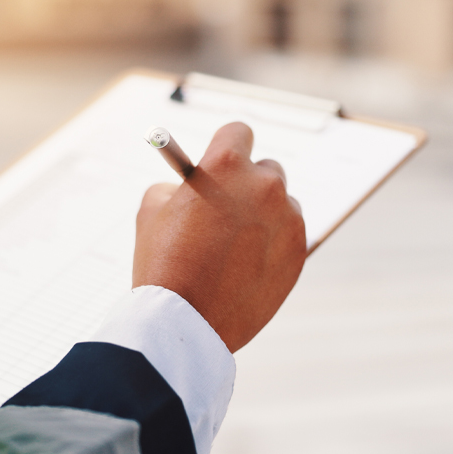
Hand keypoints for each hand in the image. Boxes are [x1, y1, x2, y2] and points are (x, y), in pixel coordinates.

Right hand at [133, 122, 306, 352]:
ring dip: (264, 215)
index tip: (221, 161)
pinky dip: (273, 244)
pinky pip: (290, 236)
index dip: (225, 147)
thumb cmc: (163, 263)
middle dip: (248, 183)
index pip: (238, 132)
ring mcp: (287, 219)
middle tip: (229, 207)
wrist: (186, 321)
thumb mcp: (152, 210)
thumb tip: (189, 187)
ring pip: (281, 204)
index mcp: (226, 165)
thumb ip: (177, 187)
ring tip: (235, 245)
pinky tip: (247, 265)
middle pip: (266, 168)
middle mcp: (264, 185)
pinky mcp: (300, 251)